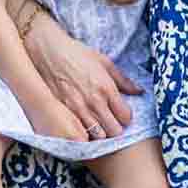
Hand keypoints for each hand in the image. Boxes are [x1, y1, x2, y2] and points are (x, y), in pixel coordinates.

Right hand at [23, 16, 140, 138]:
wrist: (48, 52)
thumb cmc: (77, 54)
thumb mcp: (104, 62)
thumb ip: (123, 80)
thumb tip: (139, 91)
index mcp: (107, 88)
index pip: (125, 117)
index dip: (125, 117)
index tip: (121, 113)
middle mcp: (94, 102)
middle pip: (114, 131)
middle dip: (115, 127)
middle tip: (111, 120)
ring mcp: (77, 109)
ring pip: (97, 136)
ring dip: (100, 132)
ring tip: (97, 124)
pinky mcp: (63, 112)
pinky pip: (78, 133)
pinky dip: (83, 133)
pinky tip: (83, 125)